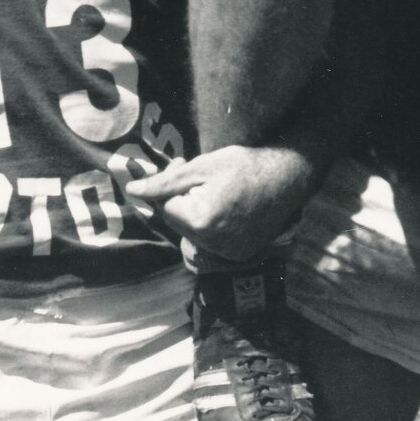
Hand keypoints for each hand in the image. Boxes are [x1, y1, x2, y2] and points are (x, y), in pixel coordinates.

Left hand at [125, 146, 319, 262]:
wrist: (287, 177)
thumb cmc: (243, 165)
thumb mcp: (200, 166)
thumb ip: (163, 182)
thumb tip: (131, 191)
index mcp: (201, 221)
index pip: (166, 207)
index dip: (172, 186)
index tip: (184, 166)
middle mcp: (214, 245)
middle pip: (179, 222)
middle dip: (183, 201)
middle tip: (200, 177)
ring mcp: (228, 254)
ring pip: (194, 233)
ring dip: (197, 214)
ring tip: (217, 192)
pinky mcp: (239, 255)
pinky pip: (212, 243)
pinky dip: (214, 227)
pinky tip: (229, 209)